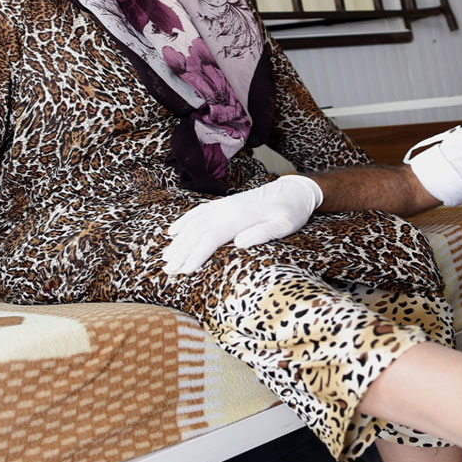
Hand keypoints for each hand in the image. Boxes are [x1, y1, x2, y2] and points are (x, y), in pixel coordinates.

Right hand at [163, 174, 322, 273]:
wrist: (294, 190)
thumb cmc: (291, 211)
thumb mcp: (285, 224)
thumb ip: (263, 233)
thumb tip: (239, 243)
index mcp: (240, 216)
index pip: (211, 237)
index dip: (196, 254)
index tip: (185, 271)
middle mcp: (227, 209)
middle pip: (197, 231)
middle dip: (181, 252)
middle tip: (167, 271)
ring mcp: (224, 205)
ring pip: (194, 222)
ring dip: (179, 240)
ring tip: (166, 258)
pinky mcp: (225, 204)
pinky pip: (199, 212)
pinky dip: (183, 222)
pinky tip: (173, 231)